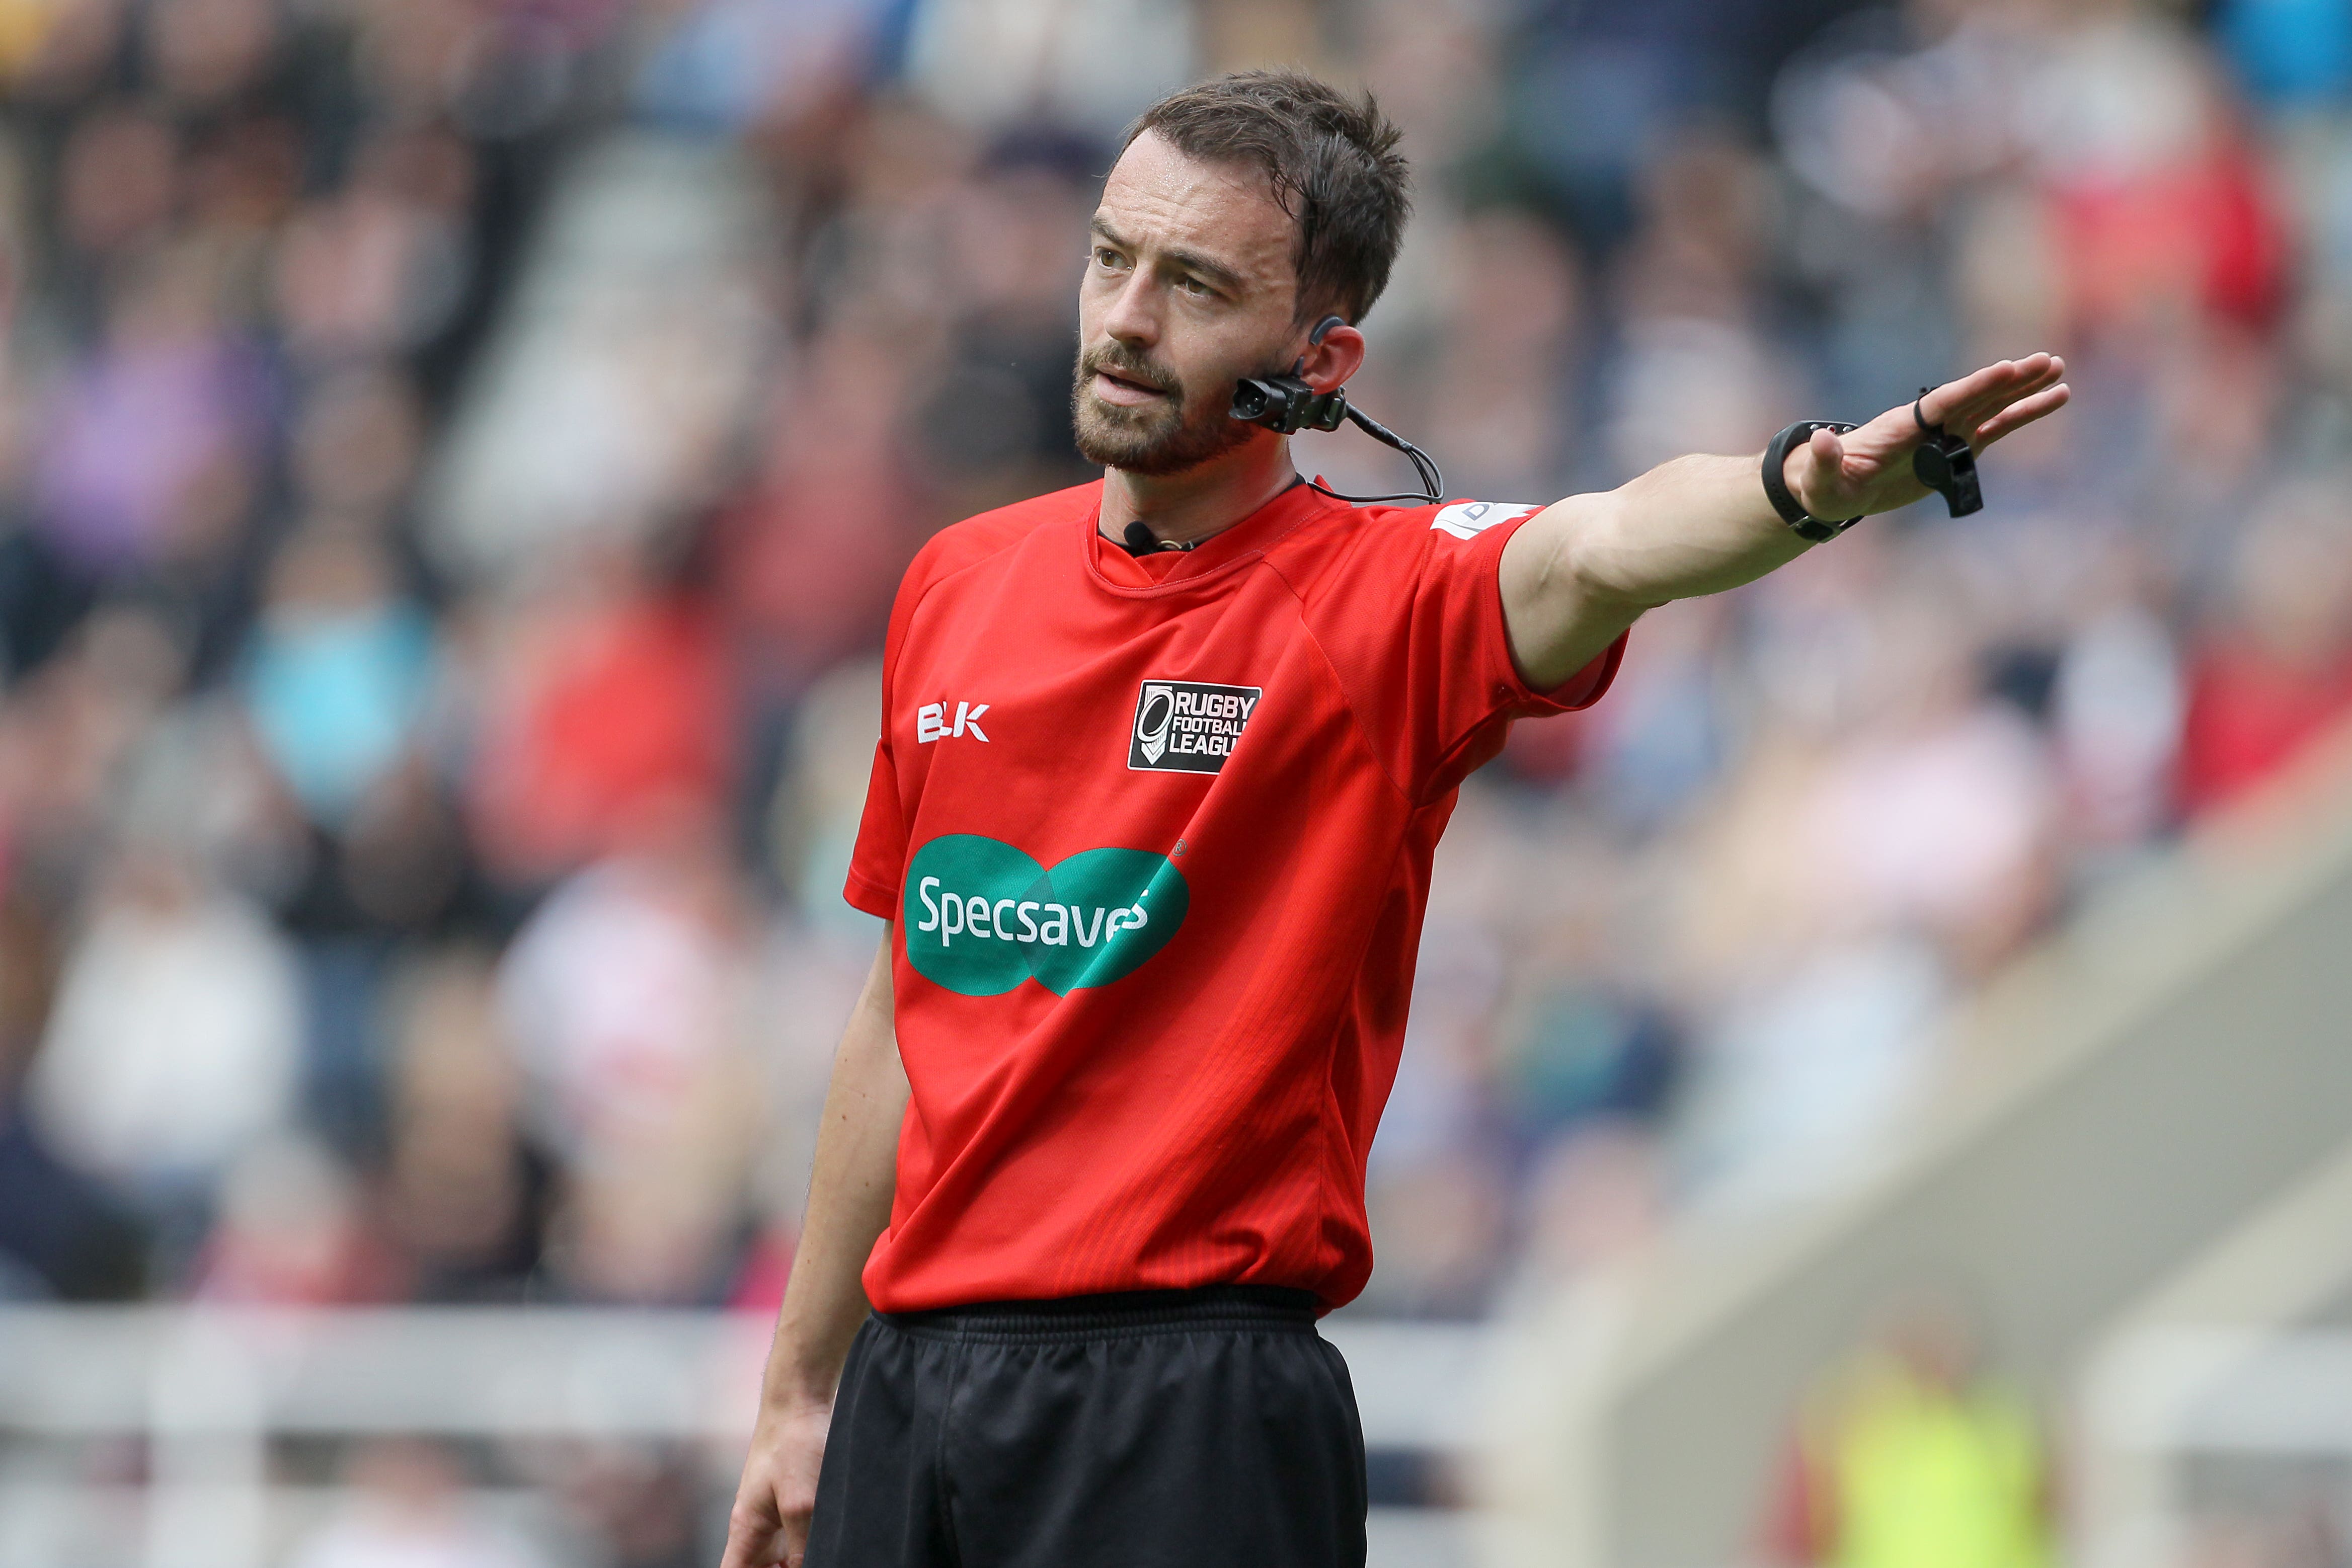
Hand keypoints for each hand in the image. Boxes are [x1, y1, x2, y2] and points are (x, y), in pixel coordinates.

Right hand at [721, 1396, 833, 1567]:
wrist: (801, 1399)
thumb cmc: (795, 1443)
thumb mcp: (801, 1502)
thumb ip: (801, 1544)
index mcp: (746, 1529)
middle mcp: (755, 1526)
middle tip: (810, 1565)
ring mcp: (773, 1515)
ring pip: (779, 1558)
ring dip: (796, 1564)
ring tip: (823, 1557)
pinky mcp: (793, 1503)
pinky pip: (796, 1539)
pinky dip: (809, 1549)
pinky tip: (830, 1547)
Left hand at [1784, 353, 2069, 521]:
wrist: (1835, 488)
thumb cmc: (1826, 484)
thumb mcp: (1821, 478)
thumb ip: (1824, 460)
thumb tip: (1820, 441)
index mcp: (1902, 426)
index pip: (1944, 402)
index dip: (1974, 387)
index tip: (2006, 369)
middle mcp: (1930, 423)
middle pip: (1975, 396)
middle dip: (2010, 381)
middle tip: (2047, 361)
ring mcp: (1947, 434)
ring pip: (1992, 407)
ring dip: (2025, 391)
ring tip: (2059, 371)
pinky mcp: (1957, 449)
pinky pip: (1998, 428)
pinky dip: (2024, 414)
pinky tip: (2055, 399)